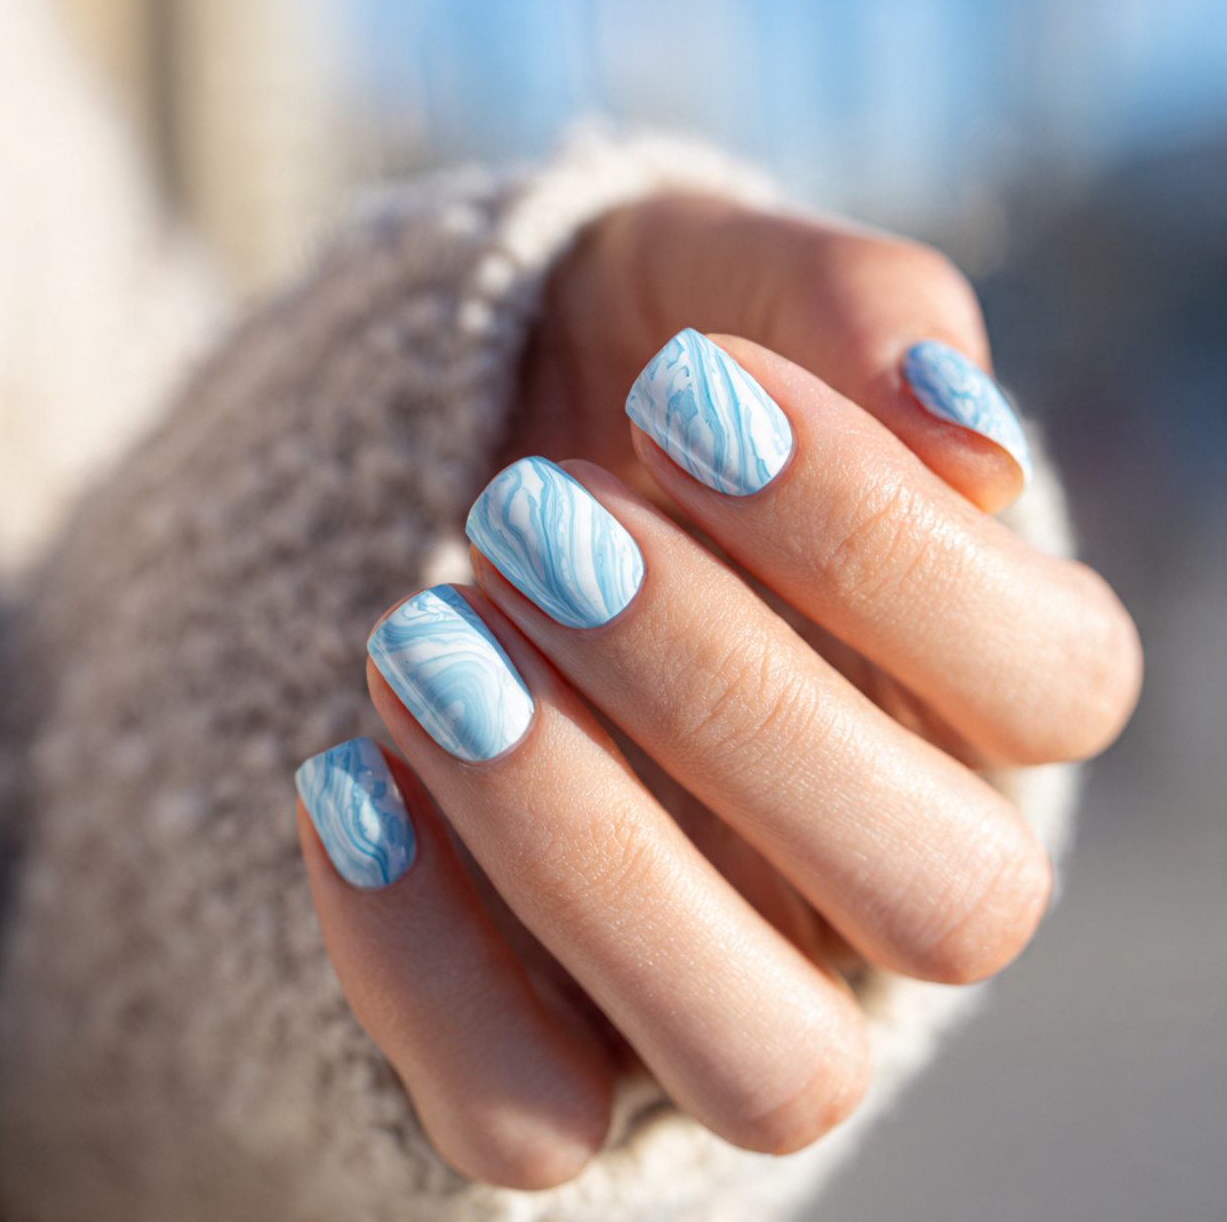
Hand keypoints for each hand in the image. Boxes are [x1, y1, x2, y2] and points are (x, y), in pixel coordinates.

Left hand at [294, 197, 1141, 1188]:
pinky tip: (346, 777)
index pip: (1055, 682)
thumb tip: (970, 440)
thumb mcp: (708, 288)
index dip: (881, 542)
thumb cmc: (613, 383)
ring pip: (763, 1056)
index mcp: (968, 694)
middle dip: (723, 690)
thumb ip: (849, 309)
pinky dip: (426, 958)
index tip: (690, 393)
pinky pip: (533, 1114)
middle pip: (942, 895)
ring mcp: (731, 986)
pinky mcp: (564, 1061)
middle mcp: (881, 874)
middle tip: (534, 515)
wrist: (439, 481)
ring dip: (586, 846)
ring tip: (424, 642)